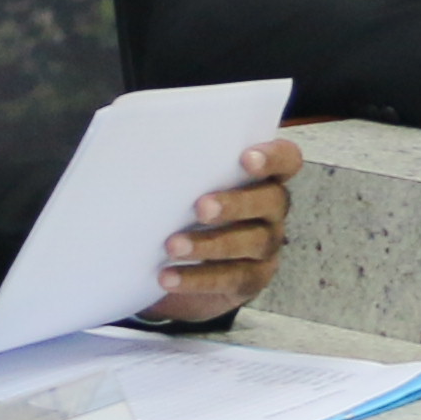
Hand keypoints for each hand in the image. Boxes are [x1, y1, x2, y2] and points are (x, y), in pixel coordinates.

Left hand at [144, 137, 302, 322]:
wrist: (182, 261)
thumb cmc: (184, 207)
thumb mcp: (182, 183)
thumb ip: (178, 162)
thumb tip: (134, 140)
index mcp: (262, 175)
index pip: (286, 159)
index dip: (272, 157)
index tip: (245, 158)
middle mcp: (273, 209)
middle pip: (272, 201)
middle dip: (236, 203)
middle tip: (200, 207)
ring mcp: (266, 246)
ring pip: (252, 243)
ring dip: (211, 244)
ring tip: (173, 246)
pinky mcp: (251, 279)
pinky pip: (231, 279)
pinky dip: (197, 279)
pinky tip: (168, 276)